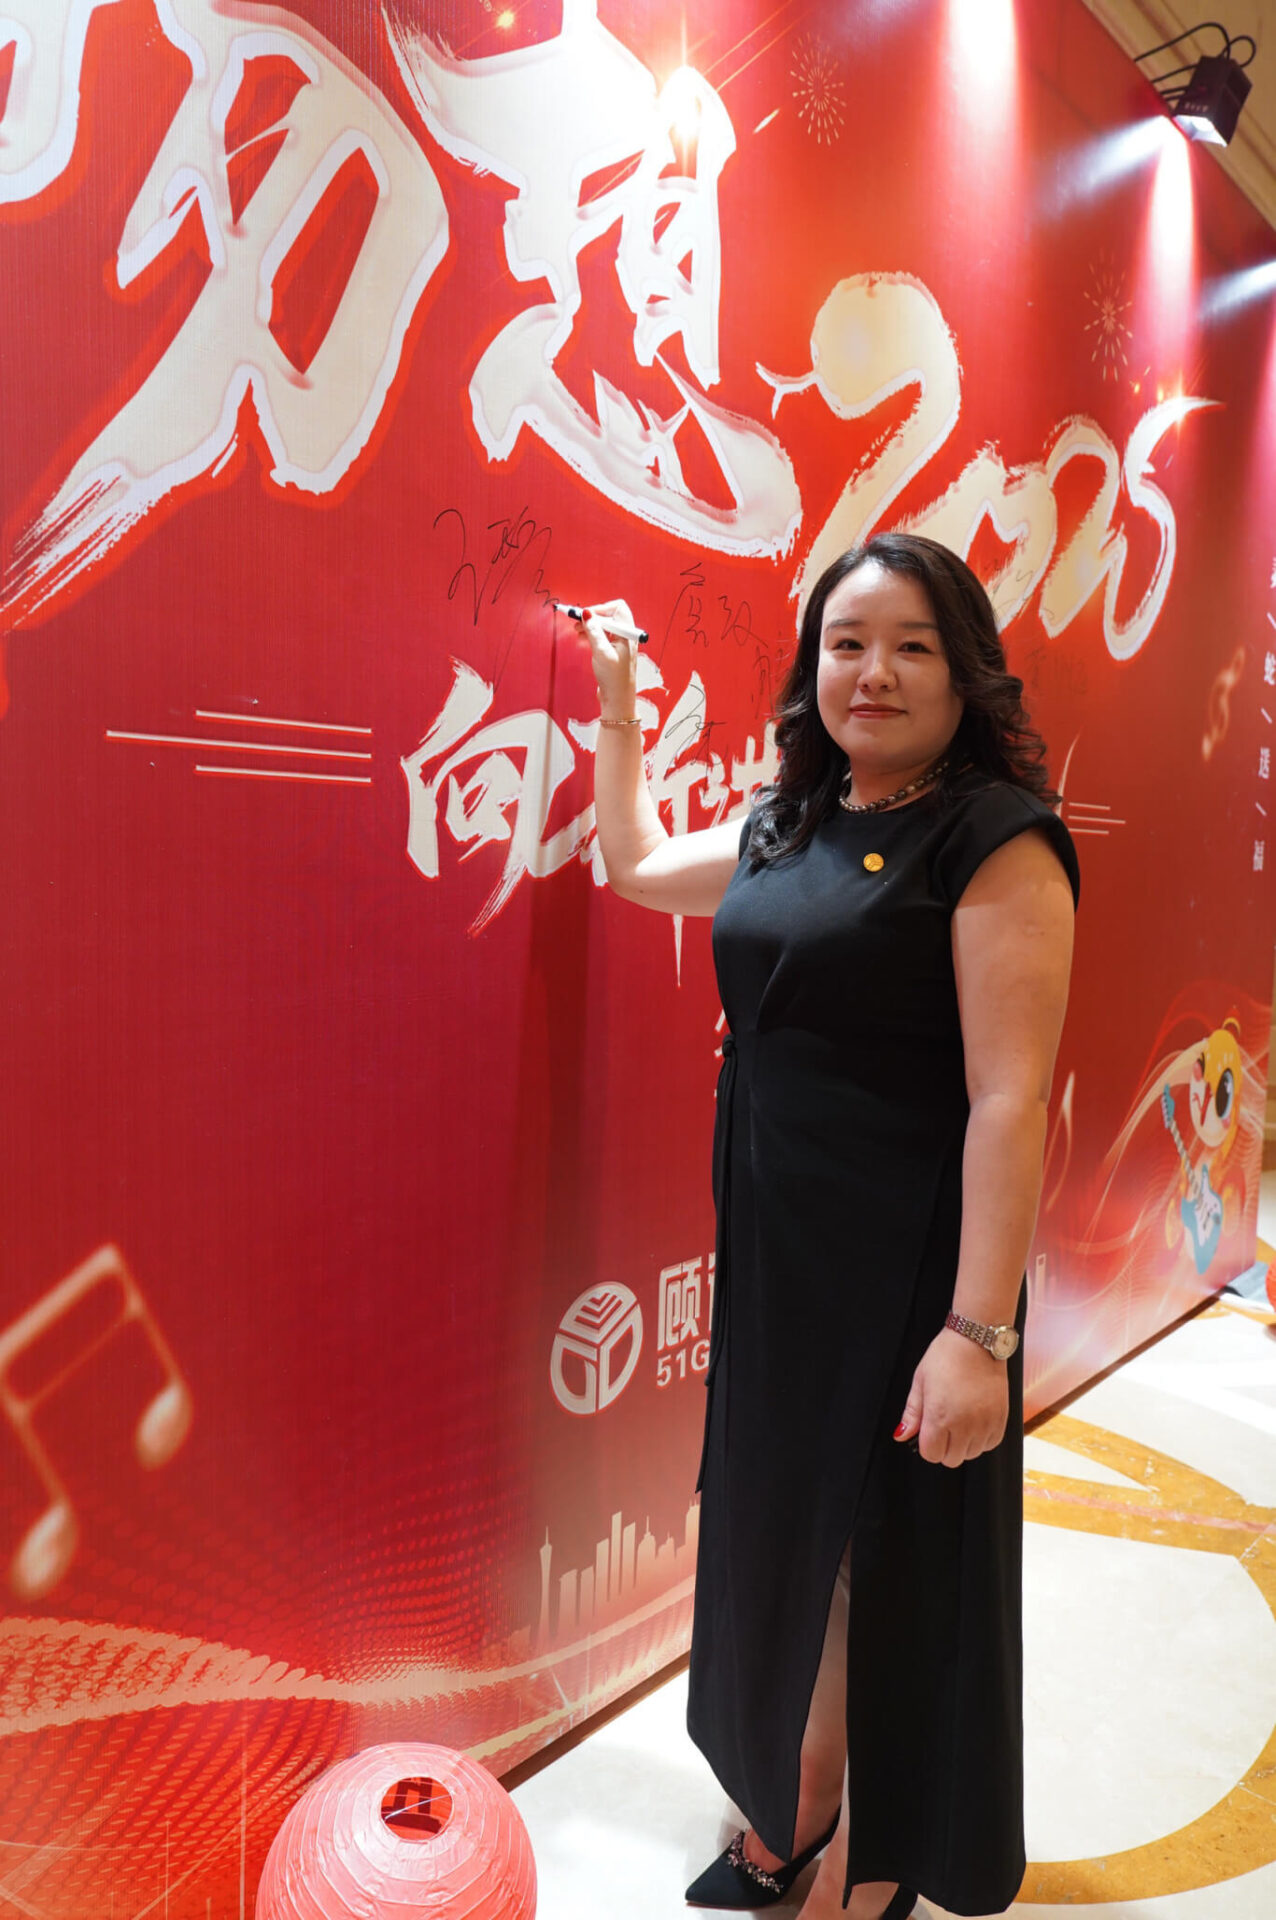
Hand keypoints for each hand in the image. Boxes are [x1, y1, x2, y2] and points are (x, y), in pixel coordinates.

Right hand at [569, 597, 640, 717]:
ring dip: (590, 626)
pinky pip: (602, 636)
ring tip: (577, 631)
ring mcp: (620, 644)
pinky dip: (592, 634)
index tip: (586, 616)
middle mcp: (625, 636)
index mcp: (627, 634)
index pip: (617, 608)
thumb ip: (594, 631)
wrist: (617, 699)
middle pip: (609, 615)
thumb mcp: (601, 652)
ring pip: (604, 626)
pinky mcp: (613, 651)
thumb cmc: (613, 678)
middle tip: (576, 622)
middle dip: (593, 617)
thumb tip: (586, 613)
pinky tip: (582, 639)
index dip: (600, 609)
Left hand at [893, 1327, 1008, 1466]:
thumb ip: (911, 1414)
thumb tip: (902, 1435)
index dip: (927, 1445)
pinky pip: (990, 1444)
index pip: (931, 1454)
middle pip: (951, 1459)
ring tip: (960, 1419)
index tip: (928, 1431)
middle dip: (944, 1446)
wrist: (977, 1341)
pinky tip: (975, 1420)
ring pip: (971, 1454)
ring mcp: (985, 1423)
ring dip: (964, 1444)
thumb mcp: (920, 1382)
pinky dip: (982, 1439)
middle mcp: (965, 1425)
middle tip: (943, 1424)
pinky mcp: (1001, 1419)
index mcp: (940, 1417)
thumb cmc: (946, 1357)